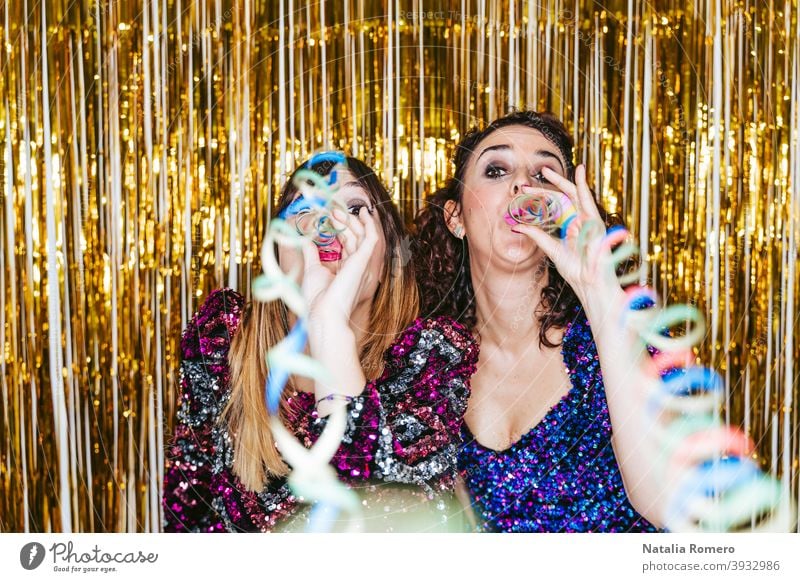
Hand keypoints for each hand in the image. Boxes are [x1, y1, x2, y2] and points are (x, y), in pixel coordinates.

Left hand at [297, 206, 379, 325]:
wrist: (323, 313)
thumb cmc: (318, 299)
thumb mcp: (312, 270)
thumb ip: (312, 253)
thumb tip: (305, 239)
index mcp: (345, 271)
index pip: (348, 245)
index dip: (341, 230)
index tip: (330, 218)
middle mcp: (356, 267)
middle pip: (355, 238)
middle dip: (345, 222)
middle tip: (332, 211)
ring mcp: (361, 264)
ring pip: (363, 236)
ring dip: (353, 221)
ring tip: (339, 210)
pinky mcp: (363, 261)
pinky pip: (371, 239)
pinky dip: (370, 225)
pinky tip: (364, 214)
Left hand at [510, 164, 622, 310]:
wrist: (591, 283)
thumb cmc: (576, 270)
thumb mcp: (551, 250)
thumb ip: (536, 236)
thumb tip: (516, 227)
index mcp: (571, 227)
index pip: (554, 207)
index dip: (539, 200)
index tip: (523, 195)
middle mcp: (580, 220)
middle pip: (561, 198)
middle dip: (546, 188)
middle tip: (528, 182)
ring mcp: (588, 220)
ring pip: (573, 194)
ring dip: (559, 182)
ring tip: (546, 171)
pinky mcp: (595, 221)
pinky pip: (588, 198)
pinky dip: (583, 184)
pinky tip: (578, 171)